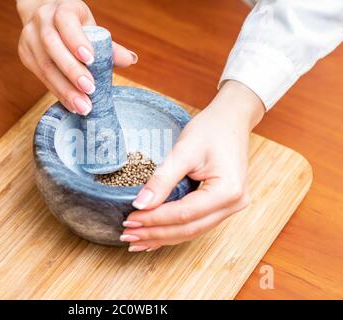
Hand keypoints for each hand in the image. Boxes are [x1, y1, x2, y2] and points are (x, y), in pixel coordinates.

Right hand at [16, 0, 137, 113]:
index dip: (76, 40)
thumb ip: (109, 46)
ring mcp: (29, 37)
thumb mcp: (91, 29)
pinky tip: (71, 104)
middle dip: (72, 71)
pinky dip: (58, 92)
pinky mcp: (25, 55)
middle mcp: (42, 20)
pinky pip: (41, 77)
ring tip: (83, 106)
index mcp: (61, 9)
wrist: (45, 21)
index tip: (91, 59)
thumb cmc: (74, 26)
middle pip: (53, 47)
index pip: (66, 22)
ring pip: (45, 66)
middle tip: (90, 90)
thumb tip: (130, 60)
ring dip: (65, 89)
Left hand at [120, 80, 264, 251]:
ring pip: (192, 231)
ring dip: (162, 236)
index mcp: (228, 191)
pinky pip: (196, 224)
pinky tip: (154, 238)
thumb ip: (162, 179)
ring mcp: (231, 207)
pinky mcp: (222, 205)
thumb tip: (140, 205)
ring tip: (136, 240)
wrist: (230, 120)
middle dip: (155, 233)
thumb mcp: (183, 151)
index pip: (184, 214)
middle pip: (189, 229)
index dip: (154, 219)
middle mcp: (234, 204)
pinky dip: (173, 231)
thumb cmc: (210, 130)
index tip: (130, 220)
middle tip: (128, 235)